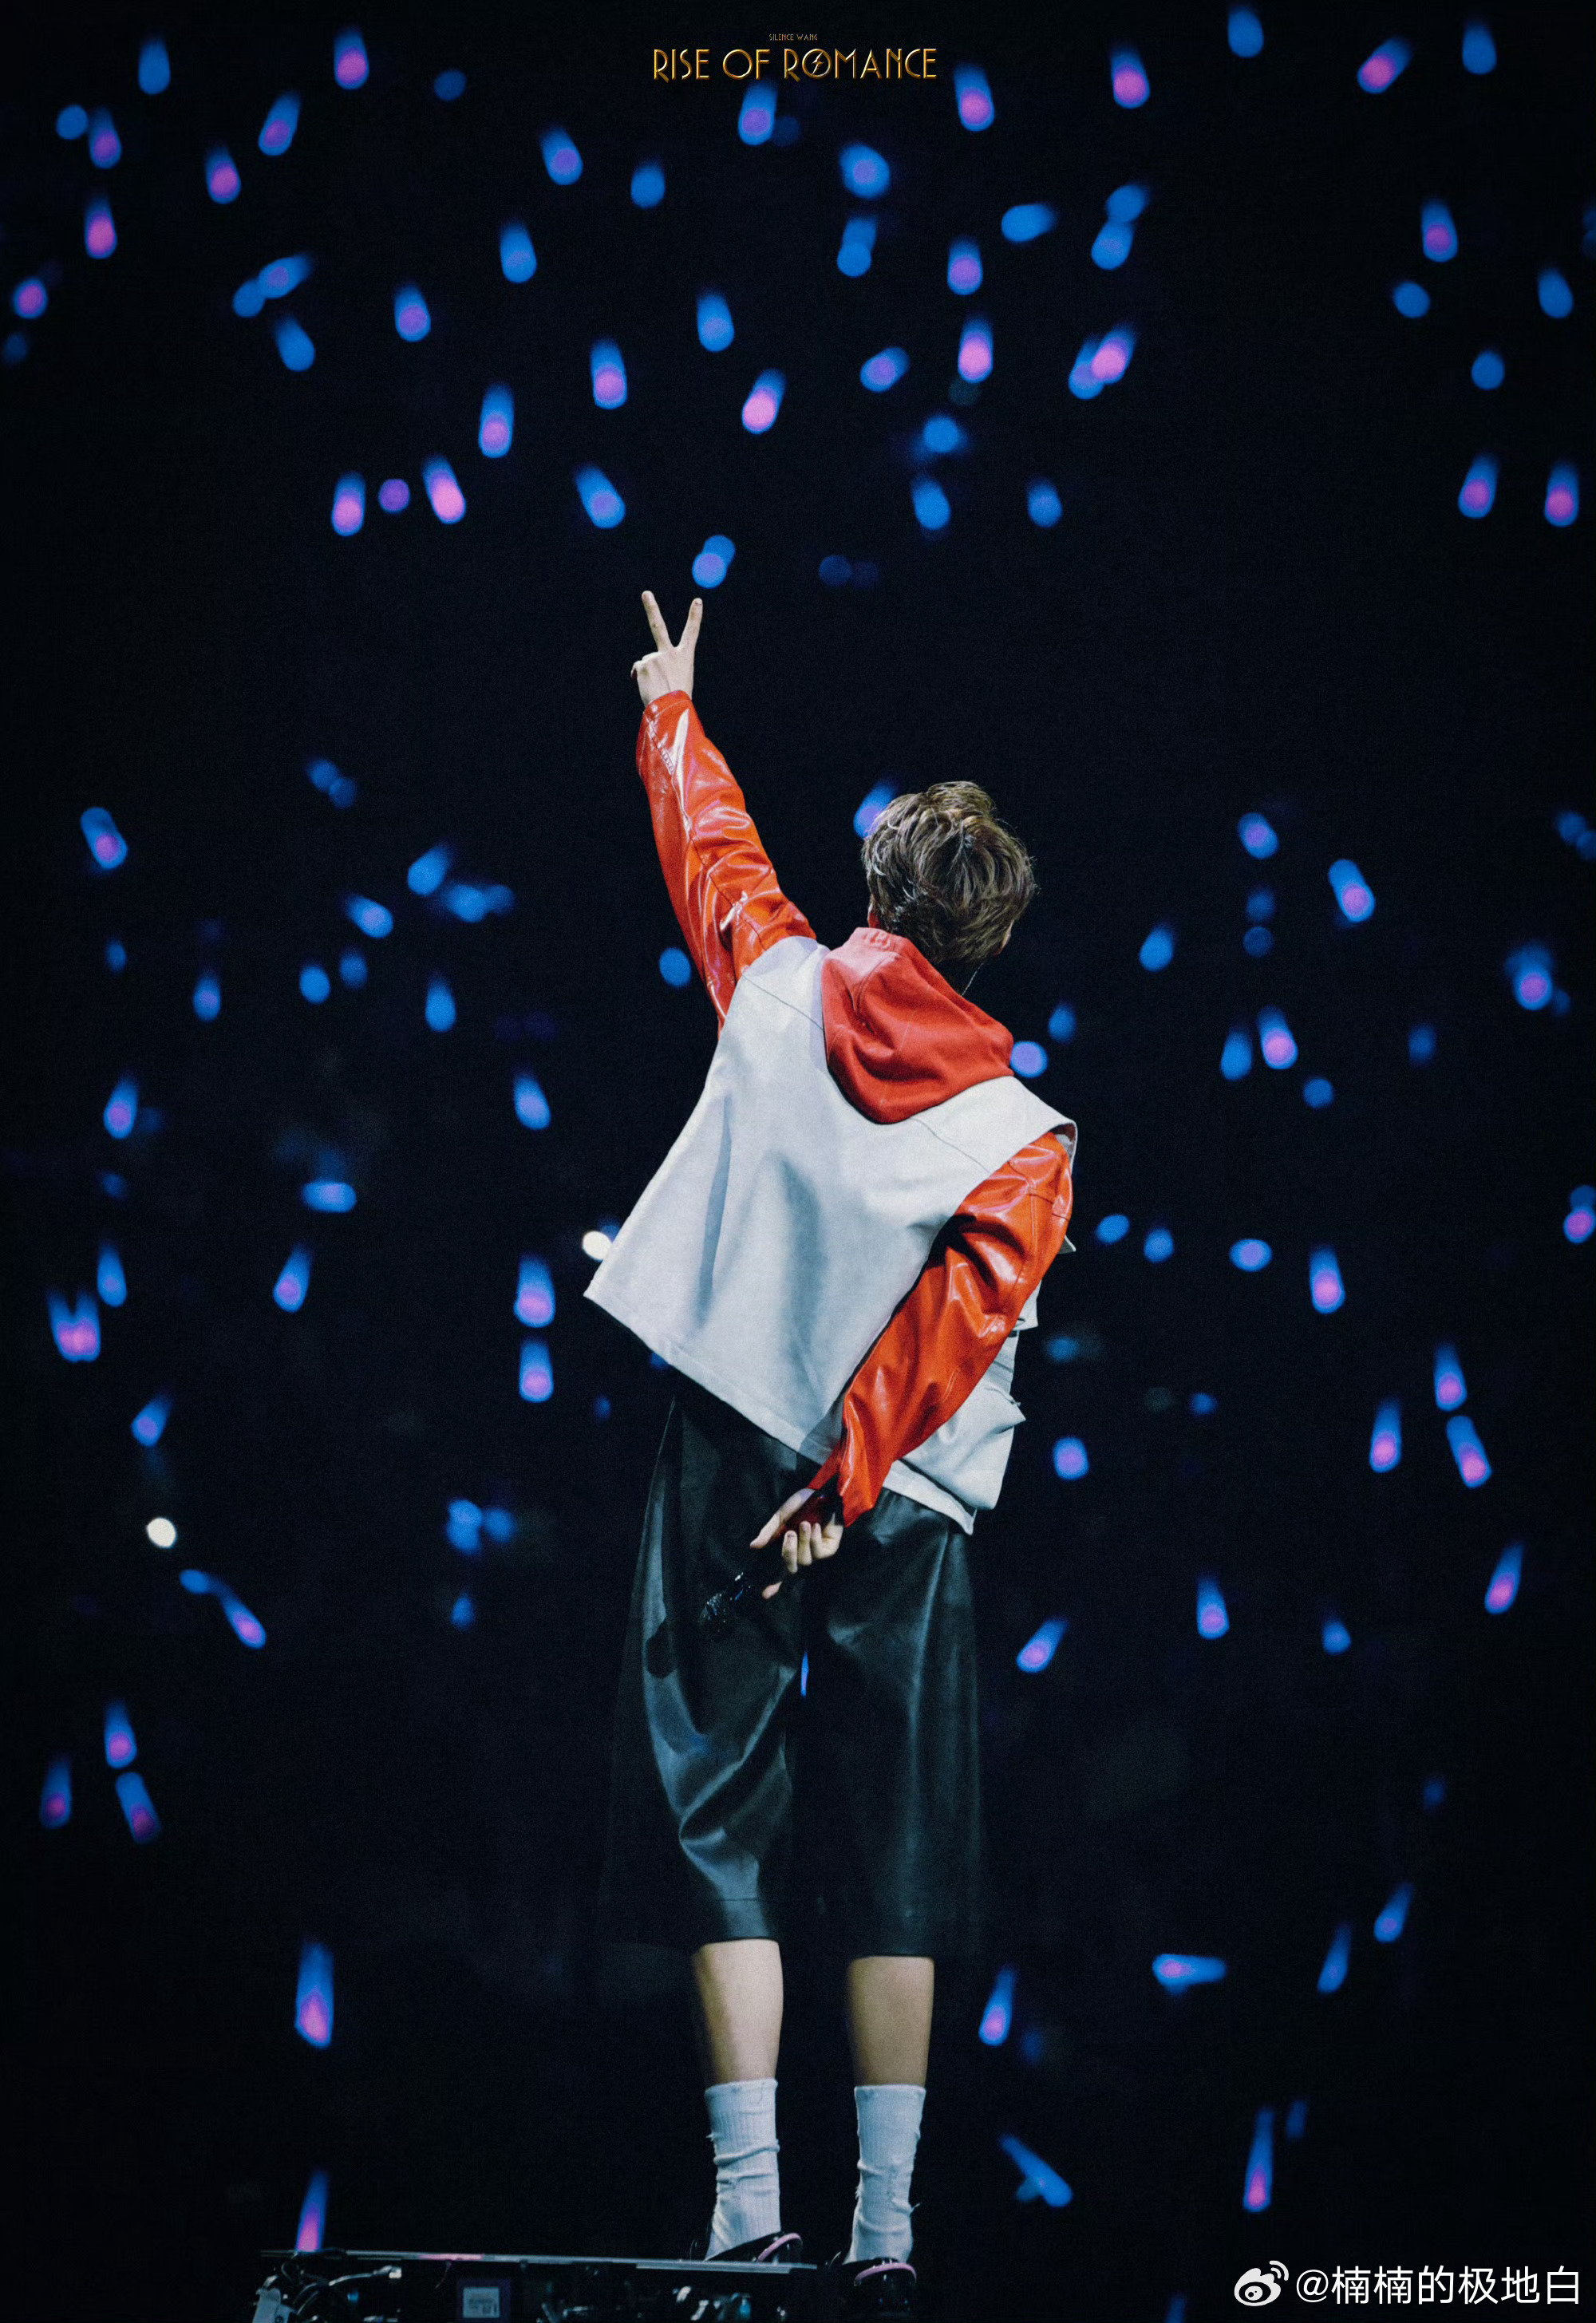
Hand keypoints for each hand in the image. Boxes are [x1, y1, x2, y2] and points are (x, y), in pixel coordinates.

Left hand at [632, 590, 701, 705]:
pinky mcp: (643, 664)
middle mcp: (669, 653)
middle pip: (658, 626)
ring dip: (648, 675)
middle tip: (646, 593)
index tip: (697, 601)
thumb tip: (645, 664)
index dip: (694, 616)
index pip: (692, 633)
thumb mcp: (680, 680)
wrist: (671, 709)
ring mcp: (655, 657)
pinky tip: (649, 688)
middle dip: (652, 608)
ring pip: (646, 663)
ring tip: (657, 688)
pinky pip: (638, 670)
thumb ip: (667, 667)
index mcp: (685, 657)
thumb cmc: (679, 699)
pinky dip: (640, 679)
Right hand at [751, 1485, 844, 1598]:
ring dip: (803, 1542)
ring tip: (804, 1524)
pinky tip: (815, 1527)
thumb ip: (768, 1532)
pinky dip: (814, 1540)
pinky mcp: (829, 1550)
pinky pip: (819, 1553)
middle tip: (789, 1535)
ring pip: (805, 1561)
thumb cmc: (802, 1505)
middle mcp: (802, 1555)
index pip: (780, 1573)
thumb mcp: (781, 1516)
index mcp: (789, 1549)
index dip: (773, 1586)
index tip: (763, 1595)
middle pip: (792, 1570)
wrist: (822, 1493)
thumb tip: (753, 1546)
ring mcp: (816, 1554)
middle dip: (789, 1554)